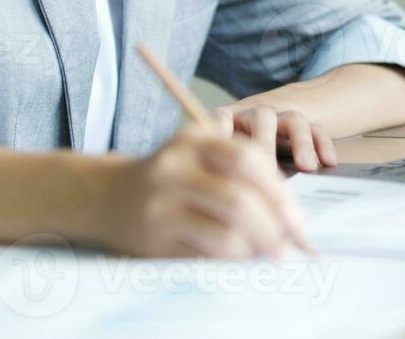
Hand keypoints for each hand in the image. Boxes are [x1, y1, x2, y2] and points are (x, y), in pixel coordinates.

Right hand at [99, 127, 307, 257]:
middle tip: (289, 247)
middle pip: (237, 202)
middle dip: (272, 229)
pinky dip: (229, 263)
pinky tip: (239, 261)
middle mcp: (172, 170)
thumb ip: (241, 171)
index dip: (279, 192)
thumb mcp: (199, 153)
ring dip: (254, 251)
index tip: (297, 220)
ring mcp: (160, 207)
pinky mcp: (153, 241)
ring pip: (223, 235)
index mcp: (192, 142)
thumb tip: (289, 214)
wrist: (107, 195)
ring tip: (267, 257)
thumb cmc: (171, 175)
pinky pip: (203, 257)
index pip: (246, 160)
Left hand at [214, 104, 337, 171]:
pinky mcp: (306, 126)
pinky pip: (318, 128)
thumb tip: (225, 210)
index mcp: (225, 121)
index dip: (225, 140)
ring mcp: (283, 118)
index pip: (222, 121)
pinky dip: (323, 144)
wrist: (263, 128)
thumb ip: (217, 175)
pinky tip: (329, 163)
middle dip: (266, 145)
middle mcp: (254, 115)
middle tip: (269, 174)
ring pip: (293, 120)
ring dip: (301, 143)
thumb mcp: (215, 161)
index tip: (227, 169)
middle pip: (261, 119)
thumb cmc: (228, 160)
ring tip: (307, 168)